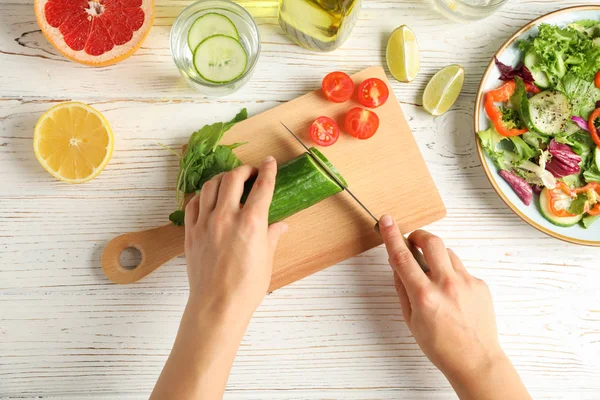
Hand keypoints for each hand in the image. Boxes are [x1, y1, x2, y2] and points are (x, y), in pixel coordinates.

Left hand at [184, 156, 287, 315]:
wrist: (217, 305)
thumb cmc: (246, 287)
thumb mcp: (266, 260)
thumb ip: (272, 237)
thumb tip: (280, 225)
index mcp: (251, 223)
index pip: (262, 186)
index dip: (268, 170)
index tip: (269, 162)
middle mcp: (227, 217)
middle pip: (233, 178)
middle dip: (244, 170)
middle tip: (250, 173)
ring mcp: (206, 223)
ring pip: (210, 186)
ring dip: (222, 179)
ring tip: (229, 182)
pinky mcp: (191, 232)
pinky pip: (193, 204)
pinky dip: (202, 196)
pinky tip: (208, 199)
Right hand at [379, 215, 529, 399]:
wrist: (475, 360)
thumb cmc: (440, 345)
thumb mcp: (411, 319)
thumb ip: (402, 288)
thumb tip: (397, 264)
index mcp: (424, 295)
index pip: (402, 257)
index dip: (392, 235)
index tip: (386, 221)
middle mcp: (446, 284)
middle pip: (432, 241)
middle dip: (419, 236)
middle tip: (413, 241)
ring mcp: (466, 283)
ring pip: (448, 253)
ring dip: (436, 257)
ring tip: (434, 277)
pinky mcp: (480, 285)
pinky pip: (461, 269)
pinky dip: (452, 275)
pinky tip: (453, 295)